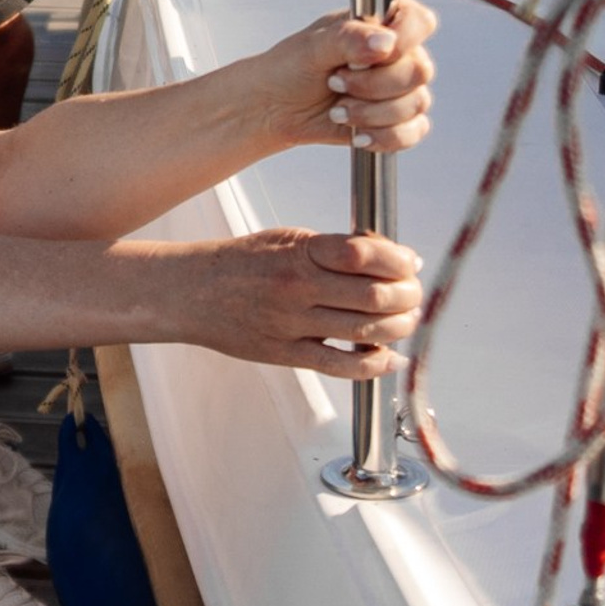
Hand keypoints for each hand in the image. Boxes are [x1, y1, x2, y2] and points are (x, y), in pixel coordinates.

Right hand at [197, 228, 423, 376]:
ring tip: (404, 320)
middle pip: (375, 296)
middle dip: (408, 296)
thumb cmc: (241, 263)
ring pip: (366, 331)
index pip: (364, 254)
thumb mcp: (286, 239)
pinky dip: (375, 364)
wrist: (191, 292)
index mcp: (300, 252)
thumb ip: (333, 249)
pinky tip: (388, 356)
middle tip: (413, 295)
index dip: (398, 260)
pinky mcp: (287, 354)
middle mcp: (298, 287)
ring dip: (399, 327)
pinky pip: (342, 366)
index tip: (409, 263)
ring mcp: (292, 324)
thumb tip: (387, 259)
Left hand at [250, 0, 437, 154]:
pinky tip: (358, 134)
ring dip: (372, 113)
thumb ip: (348, 39)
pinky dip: (384, 136)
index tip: (369, 55)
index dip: (403, 40)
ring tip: (337, 110)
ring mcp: (400, 88)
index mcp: (381, 23)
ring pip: (416, 104)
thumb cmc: (291, 68)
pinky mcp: (398, 120)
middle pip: (419, 70)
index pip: (419, 22)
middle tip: (336, 83)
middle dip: (373, 85)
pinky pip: (414, 131)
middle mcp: (398, 54)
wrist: (275, 108)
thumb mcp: (312, 47)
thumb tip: (385, 42)